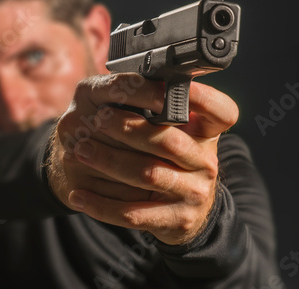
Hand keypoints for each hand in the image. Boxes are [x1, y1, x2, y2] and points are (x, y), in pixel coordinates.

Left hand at [48, 73, 237, 244]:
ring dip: (109, 161)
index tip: (159, 89)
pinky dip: (101, 205)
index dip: (199, 97)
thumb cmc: (170, 161)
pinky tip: (78, 196)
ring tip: (81, 151)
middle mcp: (207, 162)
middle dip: (128, 128)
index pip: (221, 111)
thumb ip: (165, 109)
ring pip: (147, 174)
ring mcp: (195, 193)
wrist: (181, 211)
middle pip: (168, 141)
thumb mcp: (178, 133)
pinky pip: (133, 213)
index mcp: (210, 133)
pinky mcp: (178, 220)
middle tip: (97, 119)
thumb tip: (136, 79)